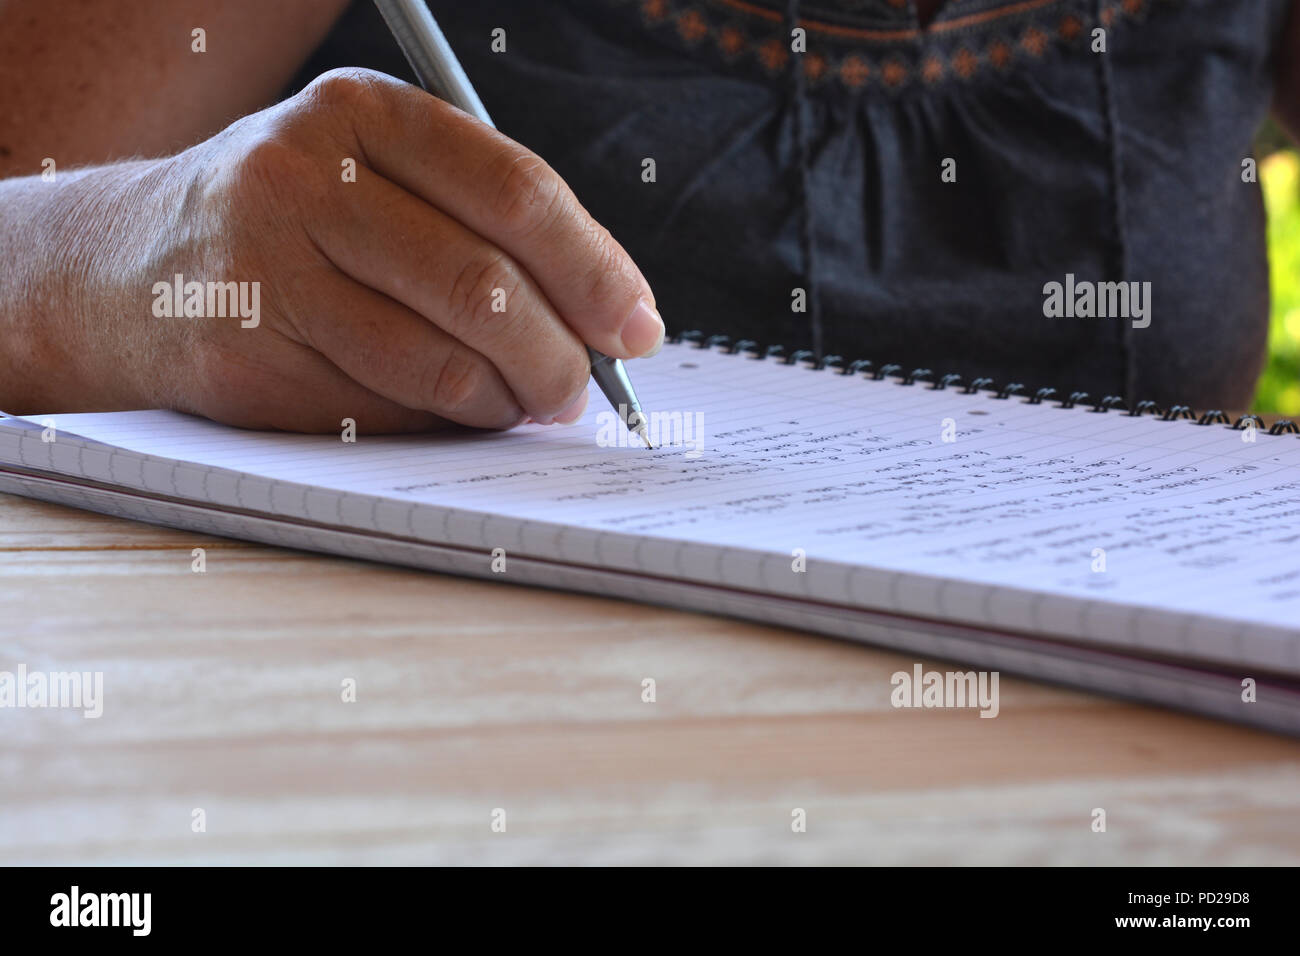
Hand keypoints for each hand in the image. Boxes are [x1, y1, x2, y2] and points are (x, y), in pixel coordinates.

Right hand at [41, 68, 662, 431]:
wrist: (132, 268)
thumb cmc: (296, 225)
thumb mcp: (379, 179)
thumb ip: (485, 226)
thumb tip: (612, 317)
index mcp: (364, 115)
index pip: (516, 193)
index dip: (594, 272)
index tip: (637, 329)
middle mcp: (305, 176)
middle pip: (484, 285)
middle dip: (557, 357)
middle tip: (580, 392)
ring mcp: (264, 267)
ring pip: (437, 362)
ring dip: (502, 402)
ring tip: (518, 404)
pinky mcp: (243, 357)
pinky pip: (382, 411)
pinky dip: (437, 426)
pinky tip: (444, 413)